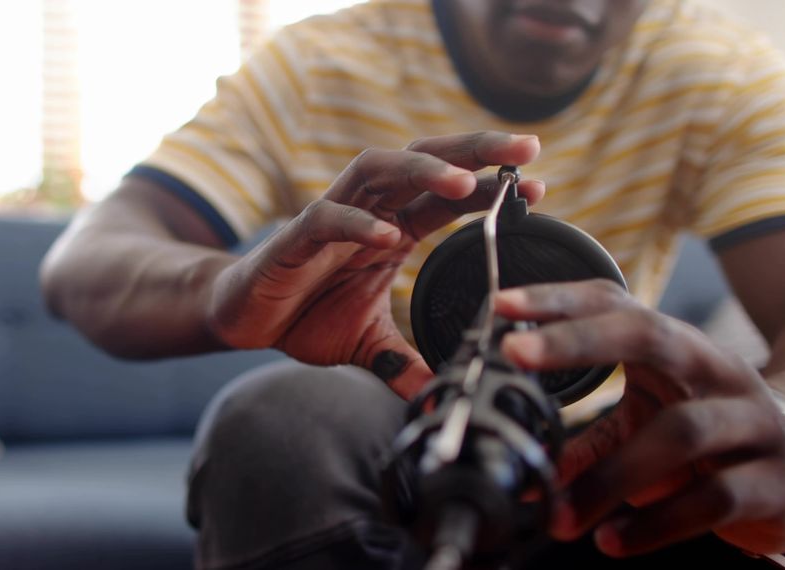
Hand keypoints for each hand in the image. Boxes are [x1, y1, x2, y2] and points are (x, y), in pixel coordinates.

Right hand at [206, 131, 543, 398]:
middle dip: (475, 151)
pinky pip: (327, 218)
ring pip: (379, 171)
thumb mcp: (368, 345)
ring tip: (464, 182)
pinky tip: (386, 237)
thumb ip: (405, 364)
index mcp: (392, 229)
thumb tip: (442, 394)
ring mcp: (331, 219)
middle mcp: (367, 213)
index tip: (540, 190)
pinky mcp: (294, 238)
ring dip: (422, 171)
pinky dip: (356, 224)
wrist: (244, 321)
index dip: (491, 189)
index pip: (448, 197)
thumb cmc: (304, 318)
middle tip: (528, 146)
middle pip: (425, 162)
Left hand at [495, 279, 784, 556]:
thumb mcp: (648, 427)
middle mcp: (716, 370)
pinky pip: (713, 498)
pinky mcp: (774, 482)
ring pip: (680, 432)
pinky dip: (656, 523)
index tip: (503, 305)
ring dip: (608, 476)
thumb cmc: (711, 438)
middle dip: (576, 340)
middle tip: (515, 354)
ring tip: (559, 513)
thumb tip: (519, 472)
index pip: (615, 306)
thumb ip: (585, 447)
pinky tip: (613, 540)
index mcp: (678, 348)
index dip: (559, 300)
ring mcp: (751, 421)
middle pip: (649, 335)